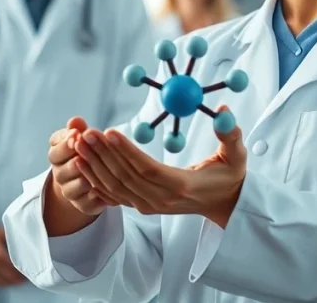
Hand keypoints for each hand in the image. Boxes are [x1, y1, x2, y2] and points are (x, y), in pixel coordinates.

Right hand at [0, 226, 26, 287]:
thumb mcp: (3, 234)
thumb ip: (14, 243)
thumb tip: (27, 249)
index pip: (14, 269)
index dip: (22, 272)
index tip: (28, 272)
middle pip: (10, 278)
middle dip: (19, 279)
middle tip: (25, 278)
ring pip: (2, 282)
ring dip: (11, 283)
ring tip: (18, 280)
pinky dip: (2, 283)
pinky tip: (8, 280)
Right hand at [48, 117, 121, 216]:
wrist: (83, 177)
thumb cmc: (84, 149)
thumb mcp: (80, 137)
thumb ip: (77, 129)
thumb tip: (75, 120)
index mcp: (56, 156)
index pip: (55, 152)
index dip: (65, 145)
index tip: (77, 135)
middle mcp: (59, 175)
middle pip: (62, 172)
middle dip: (74, 163)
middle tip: (83, 156)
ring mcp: (69, 192)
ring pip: (73, 189)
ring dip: (84, 181)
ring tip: (96, 174)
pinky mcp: (82, 205)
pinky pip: (87, 204)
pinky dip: (96, 198)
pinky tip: (108, 190)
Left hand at [74, 106, 246, 227]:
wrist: (224, 204)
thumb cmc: (229, 176)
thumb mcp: (237, 156)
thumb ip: (231, 133)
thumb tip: (224, 109)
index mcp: (181, 186)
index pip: (147, 169)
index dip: (127, 152)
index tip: (110, 131)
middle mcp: (161, 199)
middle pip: (125, 177)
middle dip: (103, 154)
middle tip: (87, 132)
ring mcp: (150, 205)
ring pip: (115, 186)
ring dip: (95, 165)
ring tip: (80, 143)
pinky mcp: (142, 206)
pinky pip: (113, 194)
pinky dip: (95, 179)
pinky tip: (81, 163)